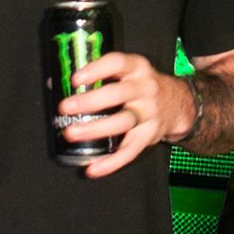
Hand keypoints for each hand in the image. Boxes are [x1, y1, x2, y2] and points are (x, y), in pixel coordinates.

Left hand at [62, 49, 190, 176]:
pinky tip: (93, 169)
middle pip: (118, 94)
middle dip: (89, 101)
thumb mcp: (126, 73)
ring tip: (71, 133)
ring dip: (95, 129)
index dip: (96, 69)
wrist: (178, 104)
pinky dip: (111, 163)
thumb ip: (96, 75)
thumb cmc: (139, 86)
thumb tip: (54, 83)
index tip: (75, 78)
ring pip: (123, 122)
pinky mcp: (150, 135)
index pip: (117, 63)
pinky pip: (130, 151)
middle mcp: (145, 88)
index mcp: (136, 68)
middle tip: (65, 108)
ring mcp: (149, 113)